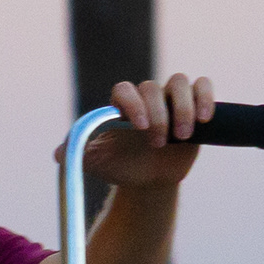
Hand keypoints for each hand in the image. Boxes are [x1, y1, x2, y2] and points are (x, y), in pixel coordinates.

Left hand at [82, 72, 214, 190]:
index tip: (138, 127)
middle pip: (154, 87)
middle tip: (158, 143)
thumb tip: (58, 154)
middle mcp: (147, 96)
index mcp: (123, 104)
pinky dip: (205, 97)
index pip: (125, 89)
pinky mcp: (196, 106)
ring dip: (183, 108)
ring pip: (181, 82)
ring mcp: (172, 99)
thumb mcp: (98, 163)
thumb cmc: (122, 167)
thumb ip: (77, 154)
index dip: (134, 103)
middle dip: (158, 115)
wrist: (149, 180)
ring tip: (182, 137)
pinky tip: (203, 120)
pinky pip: (203, 86)